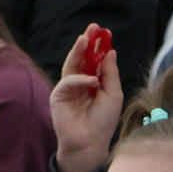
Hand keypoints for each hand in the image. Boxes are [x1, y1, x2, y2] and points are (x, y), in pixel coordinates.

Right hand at [51, 23, 123, 171]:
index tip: (105, 32)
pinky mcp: (59, 96)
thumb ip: (110, 73)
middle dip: (87, 42)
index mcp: (94, 82)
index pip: (95, 59)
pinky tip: (92, 81)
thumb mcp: (113, 94)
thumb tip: (110, 52)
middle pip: (82, 58)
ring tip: (85, 39)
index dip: (99, 45)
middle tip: (93, 28)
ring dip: (78, 50)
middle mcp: (80, 83)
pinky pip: (68, 81)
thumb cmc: (103, 122)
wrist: (90, 143)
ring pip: (71, 64)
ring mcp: (68, 89)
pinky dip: (80, 79)